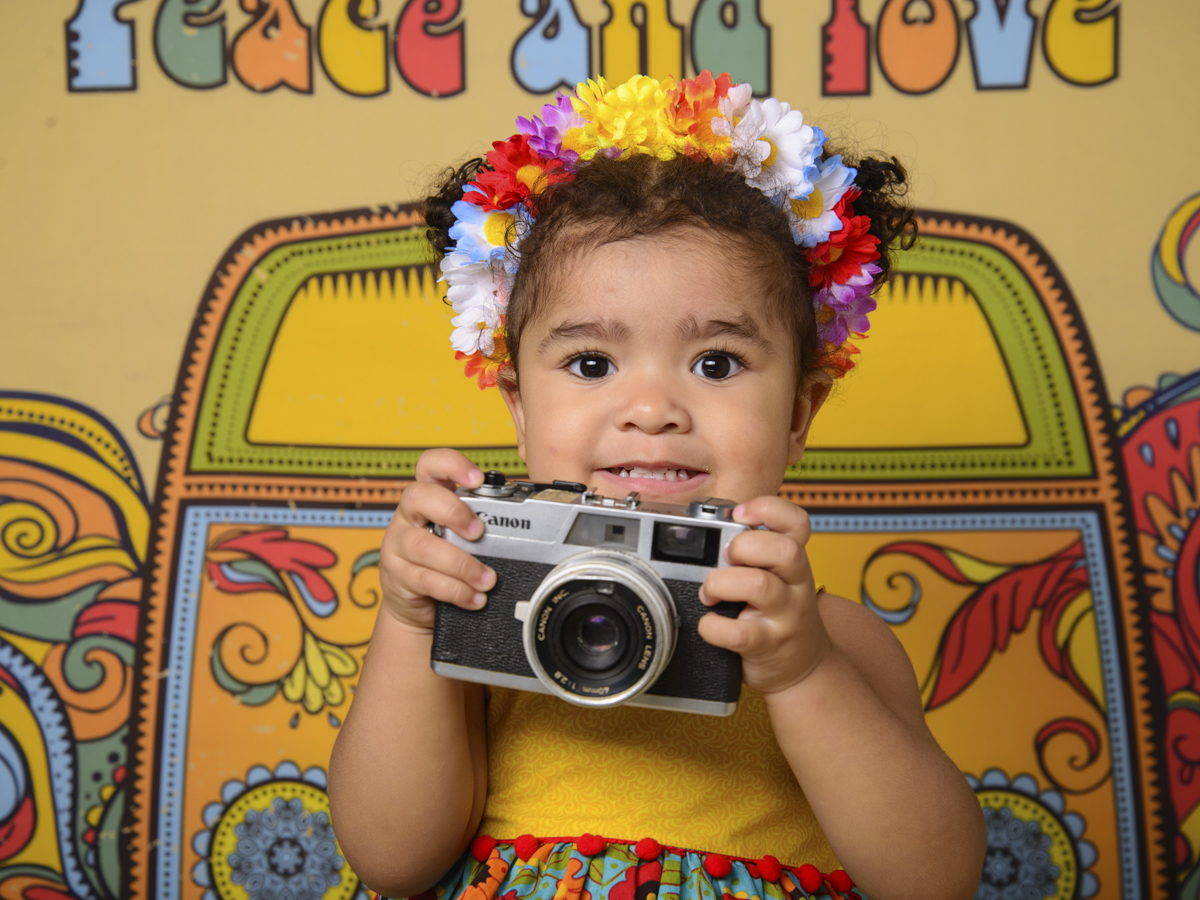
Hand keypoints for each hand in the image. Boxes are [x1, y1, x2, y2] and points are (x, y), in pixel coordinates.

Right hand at [380, 449, 496, 632]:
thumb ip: (482, 521)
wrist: (421, 603)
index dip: (452, 465)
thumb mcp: (462, 534)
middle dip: (453, 512)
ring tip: (487, 579)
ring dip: (461, 564)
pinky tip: (474, 597)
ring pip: (422, 546)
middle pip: (419, 497)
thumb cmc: (448, 560)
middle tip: (478, 532)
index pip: (431, 465)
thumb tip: (527, 519)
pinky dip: (455, 590)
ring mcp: (398, 544)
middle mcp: (410, 515)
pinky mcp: (397, 575)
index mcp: (429, 497)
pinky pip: (424, 579)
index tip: (477, 479)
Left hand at [697, 495, 832, 693]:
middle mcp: (796, 584)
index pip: (798, 523)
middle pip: (784, 550)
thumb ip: (754, 554)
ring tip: (709, 594)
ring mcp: (786, 615)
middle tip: (724, 558)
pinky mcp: (769, 644)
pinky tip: (709, 624)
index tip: (740, 514)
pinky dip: (714, 627)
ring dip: (722, 584)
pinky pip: (740, 633)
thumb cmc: (780, 614)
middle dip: (744, 547)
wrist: (804, 666)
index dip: (769, 509)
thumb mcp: (778, 578)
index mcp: (794, 561)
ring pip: (760, 585)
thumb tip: (705, 528)